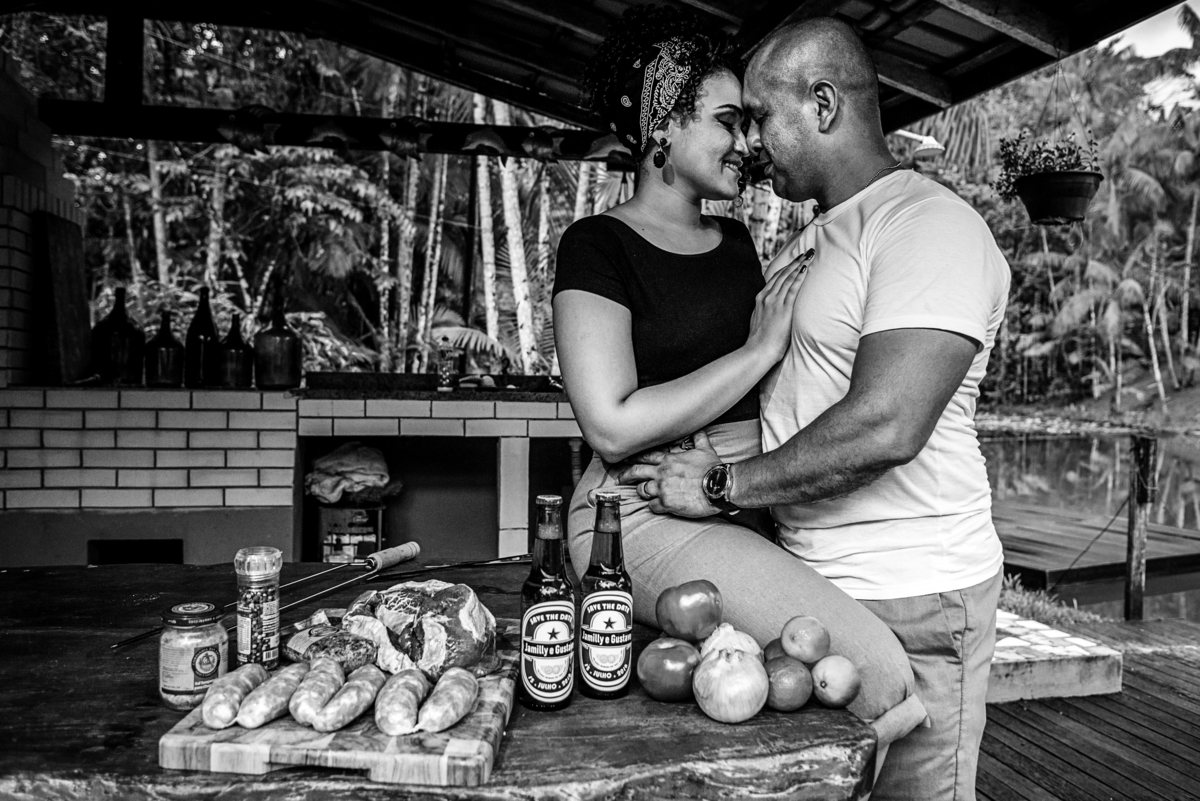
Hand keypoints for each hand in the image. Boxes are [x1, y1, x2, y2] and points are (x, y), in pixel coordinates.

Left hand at [617, 430, 722, 516]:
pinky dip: (653, 506)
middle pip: (636, 473)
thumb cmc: (713, 468)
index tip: (625, 460)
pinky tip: (657, 506)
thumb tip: (699, 430)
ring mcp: (663, 489)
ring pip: (642, 490)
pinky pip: (652, 506)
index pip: (646, 457)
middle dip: (625, 475)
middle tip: (619, 478)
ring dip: (642, 491)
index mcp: (669, 460)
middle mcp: (662, 473)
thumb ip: (698, 439)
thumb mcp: (705, 449)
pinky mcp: (667, 504)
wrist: (719, 486)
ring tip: (643, 493)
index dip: (634, 458)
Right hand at [746, 247, 813, 361]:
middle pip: (782, 274)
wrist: (757, 351)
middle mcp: (766, 297)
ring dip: (799, 265)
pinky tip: (806, 269)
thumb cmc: (759, 341)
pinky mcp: (783, 309)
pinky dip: (799, 278)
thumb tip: (771, 310)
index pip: (775, 278)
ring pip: (788, 278)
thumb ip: (765, 311)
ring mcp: (774, 302)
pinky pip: (792, 289)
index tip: (794, 260)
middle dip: (795, 261)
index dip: (786, 267)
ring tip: (809, 256)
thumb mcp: (757, 320)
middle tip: (805, 252)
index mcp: (760, 298)